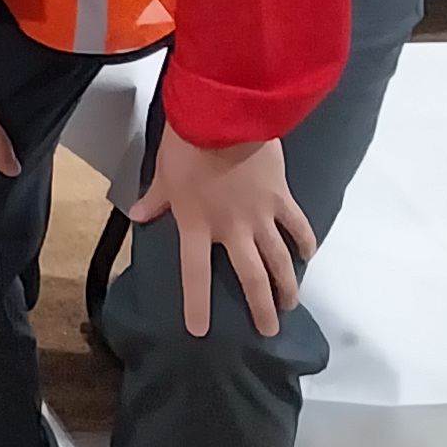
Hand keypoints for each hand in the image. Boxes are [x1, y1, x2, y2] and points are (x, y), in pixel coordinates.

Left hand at [124, 132, 314, 339]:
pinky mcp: (281, 198)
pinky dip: (305, 242)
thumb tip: (137, 215)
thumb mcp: (163, 174)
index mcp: (197, 225)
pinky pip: (298, 226)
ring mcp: (260, 216)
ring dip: (288, 285)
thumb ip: (155, 200)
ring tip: (291, 304)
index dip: (197, 304)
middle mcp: (231, 229)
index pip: (195, 274)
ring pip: (280, 261)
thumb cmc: (185, 144)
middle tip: (269, 330)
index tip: (200, 331)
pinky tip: (309, 255)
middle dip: (261, 308)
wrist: (223, 115)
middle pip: (251, 278)